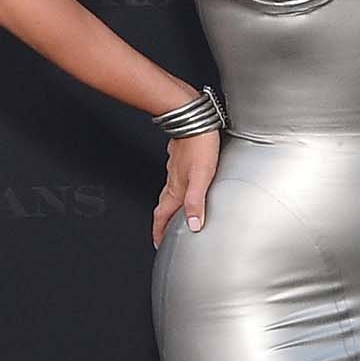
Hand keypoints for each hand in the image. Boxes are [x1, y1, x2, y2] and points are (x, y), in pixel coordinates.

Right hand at [152, 128, 218, 247]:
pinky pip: (176, 177)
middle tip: (163, 232)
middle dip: (162, 221)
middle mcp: (173, 180)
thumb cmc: (199, 145)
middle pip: (164, 206)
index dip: (159, 232)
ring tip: (174, 212)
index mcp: (177, 188)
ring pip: (169, 191)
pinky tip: (184, 181)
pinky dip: (177, 186)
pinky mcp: (181, 157)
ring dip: (169, 204)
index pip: (163, 216)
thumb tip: (194, 226)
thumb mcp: (202, 177)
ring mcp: (176, 168)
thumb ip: (196, 202)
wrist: (192, 117)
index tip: (158, 243)